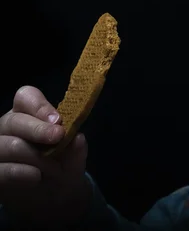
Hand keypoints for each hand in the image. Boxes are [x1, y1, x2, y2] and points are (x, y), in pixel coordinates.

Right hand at [0, 85, 91, 228]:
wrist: (52, 195)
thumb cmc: (62, 164)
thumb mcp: (74, 155)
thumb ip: (76, 147)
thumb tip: (77, 139)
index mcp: (29, 114)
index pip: (26, 97)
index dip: (40, 106)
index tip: (58, 120)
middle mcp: (9, 127)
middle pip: (15, 121)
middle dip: (38, 129)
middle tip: (58, 138)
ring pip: (9, 145)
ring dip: (36, 157)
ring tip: (54, 168)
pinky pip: (1, 169)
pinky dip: (21, 172)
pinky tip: (36, 177)